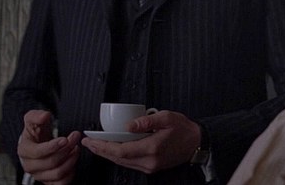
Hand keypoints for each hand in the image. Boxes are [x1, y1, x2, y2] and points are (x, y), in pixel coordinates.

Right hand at [18, 109, 81, 184]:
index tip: (64, 139)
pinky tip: (72, 160)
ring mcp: (40, 175)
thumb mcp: (33, 120)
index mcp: (25, 150)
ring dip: (71, 160)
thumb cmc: (36, 133)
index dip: (52, 146)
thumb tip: (43, 116)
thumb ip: (36, 115)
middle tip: (74, 139)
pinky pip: (61, 183)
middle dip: (66, 149)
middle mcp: (30, 165)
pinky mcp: (49, 181)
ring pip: (57, 173)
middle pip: (51, 162)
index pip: (37, 152)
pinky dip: (70, 173)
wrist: (37, 142)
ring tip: (75, 148)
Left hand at [81, 110, 200, 173]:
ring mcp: (150, 166)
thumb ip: (147, 121)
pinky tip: (112, 149)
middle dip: (100, 151)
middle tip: (87, 143)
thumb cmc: (183, 129)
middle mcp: (149, 160)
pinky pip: (129, 163)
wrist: (197, 143)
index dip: (103, 147)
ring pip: (122, 162)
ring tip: (95, 145)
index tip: (91, 141)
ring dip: (107, 154)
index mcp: (152, 147)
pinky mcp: (151, 167)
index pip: (121, 150)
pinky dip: (118, 156)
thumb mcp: (167, 117)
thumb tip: (128, 125)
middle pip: (118, 158)